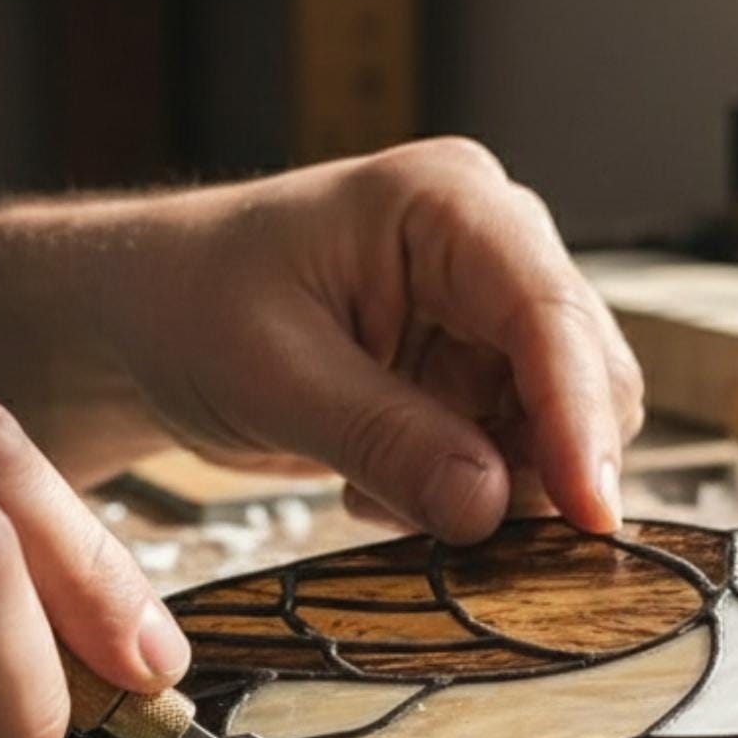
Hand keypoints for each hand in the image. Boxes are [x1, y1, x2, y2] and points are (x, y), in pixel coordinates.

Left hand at [0, 140, 644, 543]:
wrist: (145, 317)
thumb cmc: (188, 306)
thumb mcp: (272, 375)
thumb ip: (386, 437)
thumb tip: (492, 507)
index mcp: (448, 204)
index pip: (548, 315)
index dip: (579, 420)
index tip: (592, 515)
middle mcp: (495, 245)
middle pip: (584, 374)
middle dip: (540, 465)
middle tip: (458, 533)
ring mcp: (494, 310)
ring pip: (563, 427)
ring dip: (495, 488)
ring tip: (373, 488)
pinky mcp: (482, 368)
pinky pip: (519, 455)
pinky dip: (465, 492)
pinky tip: (374, 482)